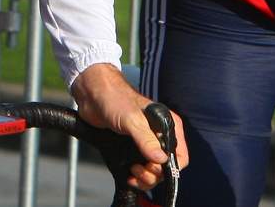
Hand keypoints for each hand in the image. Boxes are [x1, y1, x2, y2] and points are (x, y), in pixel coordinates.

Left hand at [70, 63, 187, 190]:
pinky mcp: (133, 149)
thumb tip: (161, 160)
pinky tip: (128, 175)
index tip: (155, 168)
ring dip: (145, 178)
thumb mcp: (132, 120)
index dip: (171, 167)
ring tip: (132, 171)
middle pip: (166, 167)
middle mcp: (160, 136)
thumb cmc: (115, 99)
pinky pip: (141, 171)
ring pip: (154, 172)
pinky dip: (137, 178)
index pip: (180, 155)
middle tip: (139, 169)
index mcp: (168, 126)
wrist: (93, 96)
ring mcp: (146, 144)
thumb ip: (146, 140)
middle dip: (154, 174)